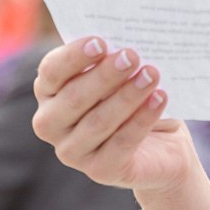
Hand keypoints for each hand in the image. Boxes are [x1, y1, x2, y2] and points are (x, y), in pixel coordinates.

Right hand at [31, 38, 197, 192]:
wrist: (161, 145)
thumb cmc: (132, 97)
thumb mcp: (119, 74)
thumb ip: (111, 57)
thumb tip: (121, 38)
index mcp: (48, 91)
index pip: (51, 72)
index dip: (74, 57)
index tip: (101, 42)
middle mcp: (50, 123)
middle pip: (74, 97)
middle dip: (105, 75)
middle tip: (132, 55)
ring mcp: (72, 151)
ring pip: (98, 121)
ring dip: (127, 95)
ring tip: (152, 74)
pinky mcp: (100, 171)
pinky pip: (121, 143)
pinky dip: (142, 118)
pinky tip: (159, 98)